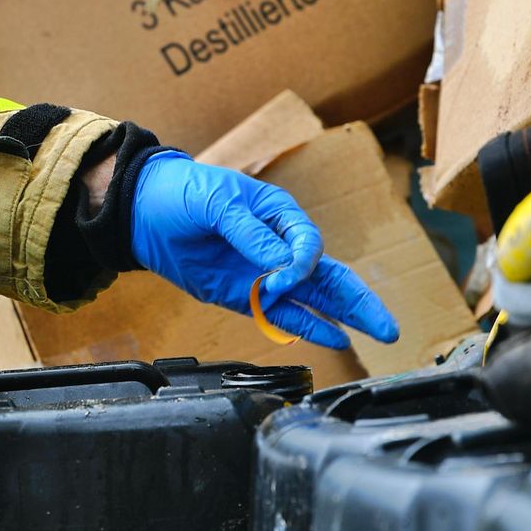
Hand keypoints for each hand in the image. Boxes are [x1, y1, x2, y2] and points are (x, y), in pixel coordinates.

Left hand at [130, 151, 397, 348]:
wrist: (142, 211)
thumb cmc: (183, 192)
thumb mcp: (215, 202)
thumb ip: (248, 233)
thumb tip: (278, 264)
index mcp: (280, 215)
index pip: (309, 246)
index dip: (301, 265)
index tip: (279, 277)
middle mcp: (280, 247)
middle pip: (330, 276)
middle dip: (359, 301)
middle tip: (387, 326)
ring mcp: (264, 274)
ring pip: (315, 299)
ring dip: (345, 317)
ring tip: (380, 334)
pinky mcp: (245, 297)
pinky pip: (283, 316)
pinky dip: (308, 327)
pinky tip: (336, 338)